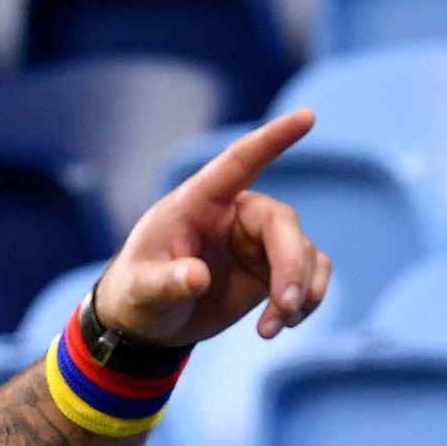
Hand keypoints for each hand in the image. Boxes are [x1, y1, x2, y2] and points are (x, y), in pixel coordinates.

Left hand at [95, 108, 331, 347]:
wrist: (148, 323)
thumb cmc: (136, 294)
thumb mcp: (141, 291)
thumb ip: (165, 283)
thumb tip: (196, 277)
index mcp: (198, 203)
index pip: (239, 162)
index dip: (273, 139)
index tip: (308, 116)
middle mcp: (235, 214)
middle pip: (283, 222)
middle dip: (292, 264)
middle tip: (286, 304)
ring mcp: (257, 242)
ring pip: (304, 251)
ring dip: (300, 290)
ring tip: (272, 329)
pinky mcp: (272, 269)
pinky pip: (309, 273)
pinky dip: (306, 299)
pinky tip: (283, 324)